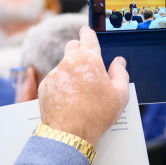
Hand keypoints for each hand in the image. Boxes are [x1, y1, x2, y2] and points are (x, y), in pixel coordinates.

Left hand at [38, 26, 129, 146]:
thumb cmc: (97, 114)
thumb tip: (118, 61)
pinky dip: (62, 83)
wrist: (69, 133)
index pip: (87, 37)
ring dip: (71, 69)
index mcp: (89, 59)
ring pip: (63, 64)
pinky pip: (55, 79)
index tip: (86, 31)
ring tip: (80, 88)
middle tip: (87, 61)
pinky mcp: (45, 86)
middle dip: (79, 49)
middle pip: (72, 46)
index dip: (88, 33)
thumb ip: (120, 73)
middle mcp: (69, 62)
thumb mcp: (119, 94)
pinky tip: (69, 98)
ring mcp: (55, 73)